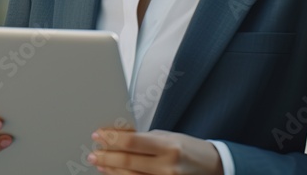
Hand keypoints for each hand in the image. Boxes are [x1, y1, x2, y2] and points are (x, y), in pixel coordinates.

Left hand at [88, 128, 223, 174]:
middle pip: (127, 162)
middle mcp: (168, 166)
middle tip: (93, 153)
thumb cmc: (190, 149)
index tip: (98, 135)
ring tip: (100, 164)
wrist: (213, 166)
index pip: (131, 142)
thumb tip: (116, 138)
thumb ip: (143, 139)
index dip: (111, 139)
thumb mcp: (168, 137)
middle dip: (106, 157)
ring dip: (111, 171)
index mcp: (169, 146)